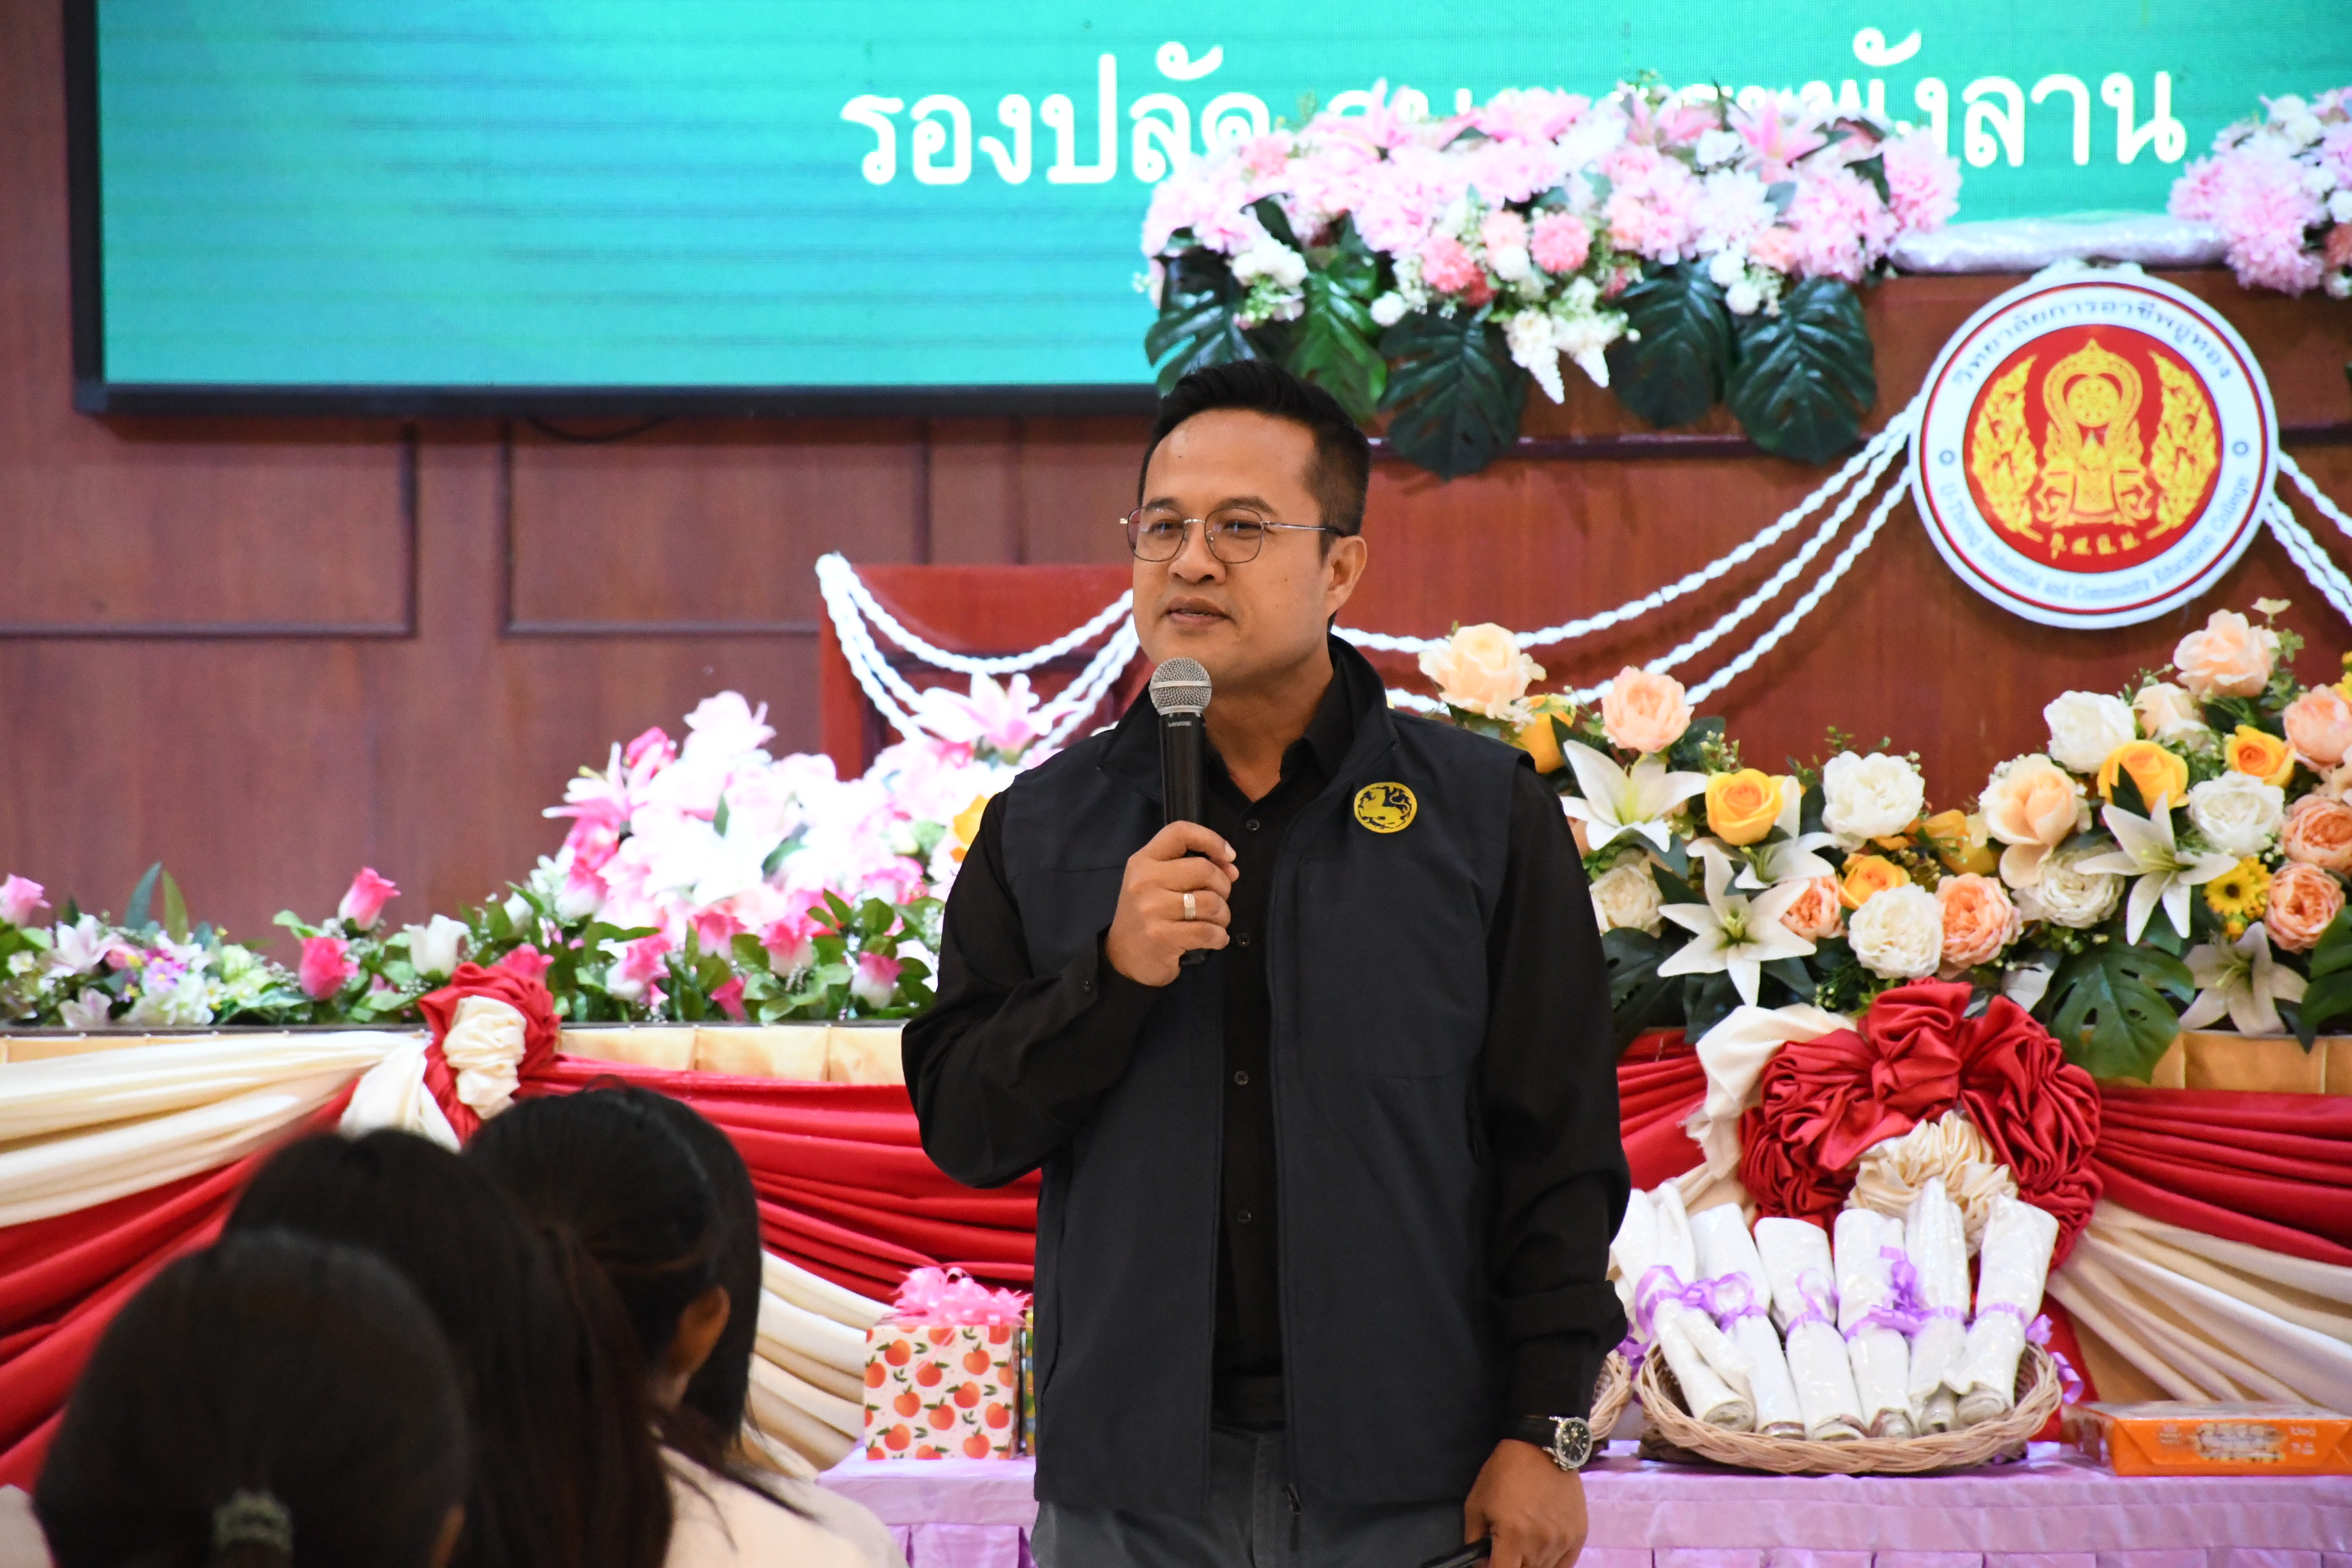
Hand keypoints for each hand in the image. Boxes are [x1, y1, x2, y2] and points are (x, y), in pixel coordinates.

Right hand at [1104, 822, 1235, 986]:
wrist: (1123, 956)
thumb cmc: (1148, 915)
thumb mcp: (1159, 883)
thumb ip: (1191, 870)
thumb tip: (1231, 869)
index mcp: (1143, 861)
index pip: (1179, 832)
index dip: (1211, 840)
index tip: (1227, 857)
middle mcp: (1144, 880)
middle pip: (1204, 869)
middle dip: (1223, 887)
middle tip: (1217, 901)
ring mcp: (1151, 909)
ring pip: (1211, 902)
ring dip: (1223, 916)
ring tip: (1214, 923)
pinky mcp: (1161, 936)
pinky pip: (1208, 931)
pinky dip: (1219, 937)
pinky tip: (1213, 939)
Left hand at [1463, 1440, 1586, 1567]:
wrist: (1543, 1447)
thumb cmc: (1504, 1473)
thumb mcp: (1476, 1503)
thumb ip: (1474, 1539)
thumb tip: (1481, 1564)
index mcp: (1512, 1536)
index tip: (1491, 1561)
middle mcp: (1540, 1544)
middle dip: (1512, 1564)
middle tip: (1507, 1548)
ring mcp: (1563, 1541)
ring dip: (1531, 1562)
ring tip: (1525, 1541)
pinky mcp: (1579, 1535)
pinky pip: (1565, 1565)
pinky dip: (1551, 1562)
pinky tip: (1542, 1548)